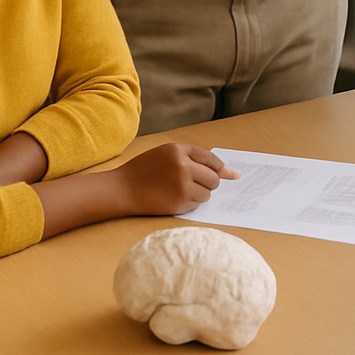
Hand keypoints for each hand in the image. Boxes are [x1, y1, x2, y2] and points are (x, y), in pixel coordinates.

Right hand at [115, 142, 238, 215]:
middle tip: (196, 184)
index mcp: (180, 150)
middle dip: (209, 183)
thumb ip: (194, 158)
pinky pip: (197, 205)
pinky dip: (191, 203)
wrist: (122, 188)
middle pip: (213, 178)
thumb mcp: (167, 153)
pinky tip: (175, 198)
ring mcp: (181, 186)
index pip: (212, 159)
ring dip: (200, 194)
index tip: (233, 175)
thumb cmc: (145, 169)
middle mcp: (183, 166)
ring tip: (181, 190)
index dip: (221, 168)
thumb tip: (226, 172)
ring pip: (207, 193)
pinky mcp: (178, 203)